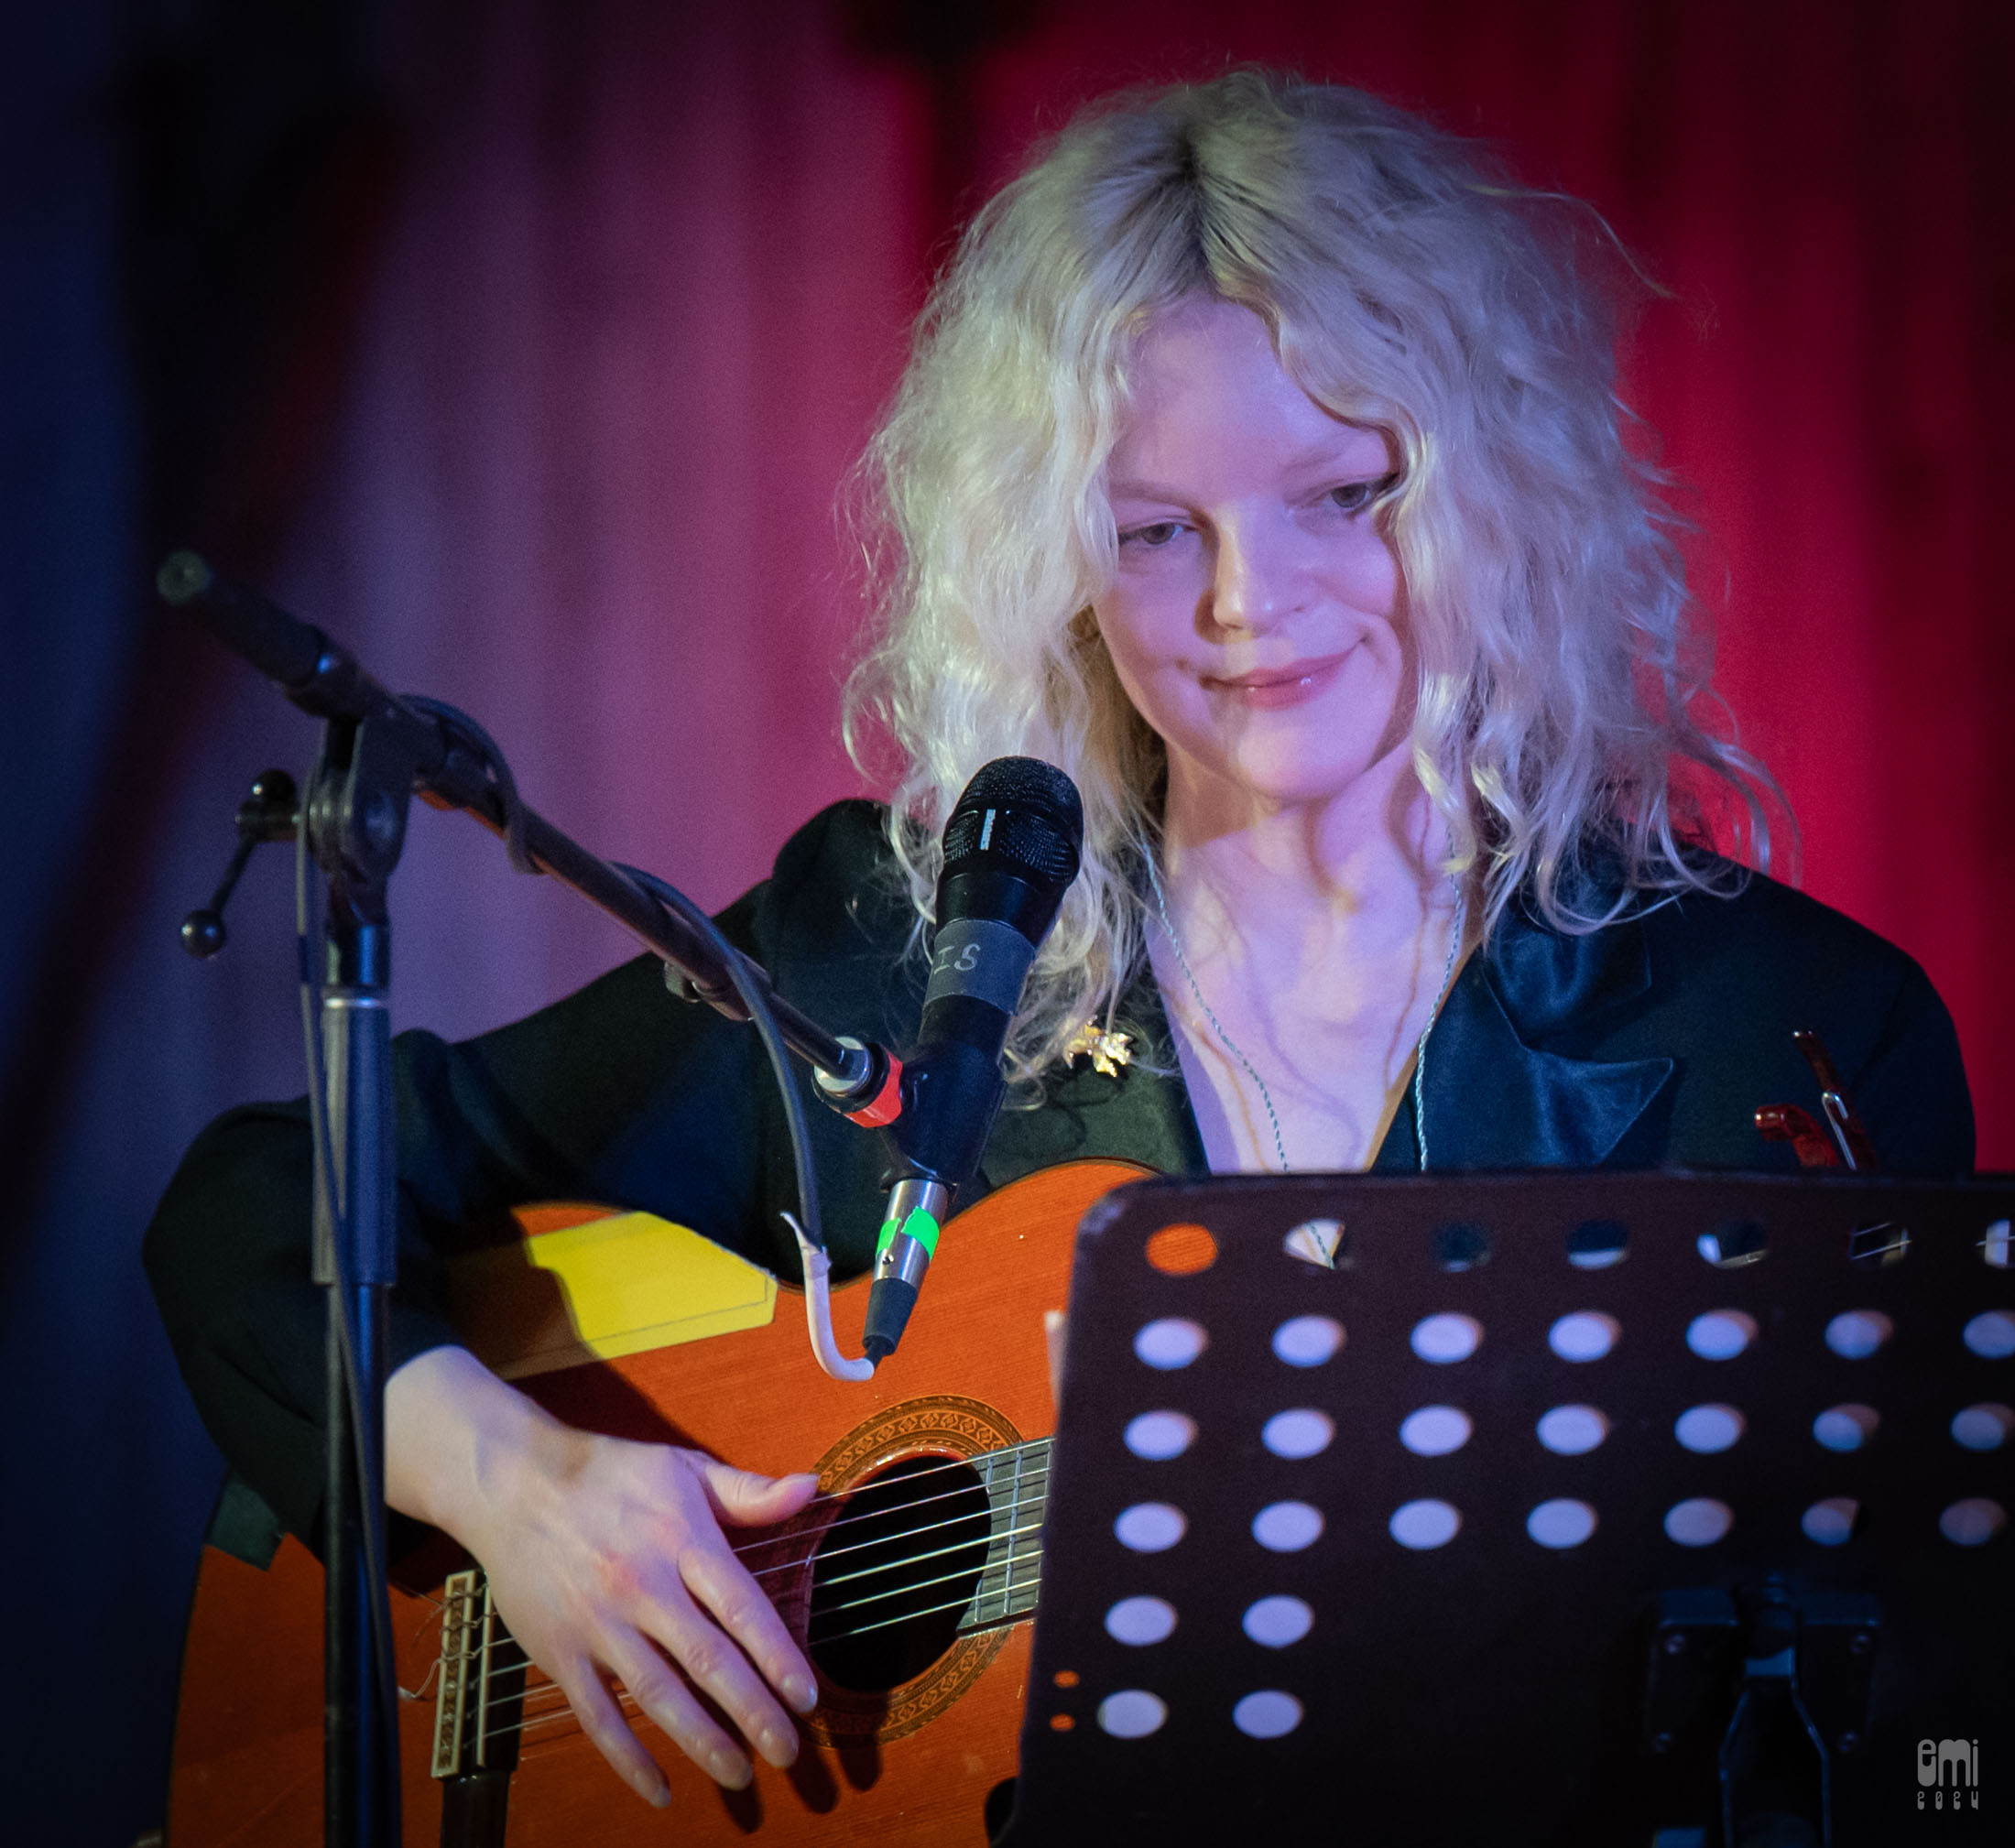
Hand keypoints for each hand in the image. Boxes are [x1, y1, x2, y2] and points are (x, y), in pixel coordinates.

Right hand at [385, 1345, 818, 1805]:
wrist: (513, 1484)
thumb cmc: (611, 1475)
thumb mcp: (684, 1470)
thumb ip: (748, 1492)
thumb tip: (810, 1488)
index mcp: (681, 1540)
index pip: (740, 1606)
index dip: (777, 1656)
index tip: (807, 1697)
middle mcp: (643, 1585)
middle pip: (707, 1660)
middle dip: (752, 1712)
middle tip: (788, 1752)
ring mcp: (598, 1624)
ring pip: (657, 1694)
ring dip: (702, 1740)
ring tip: (740, 1773)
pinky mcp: (559, 1652)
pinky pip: (598, 1715)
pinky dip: (628, 1758)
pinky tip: (661, 1789)